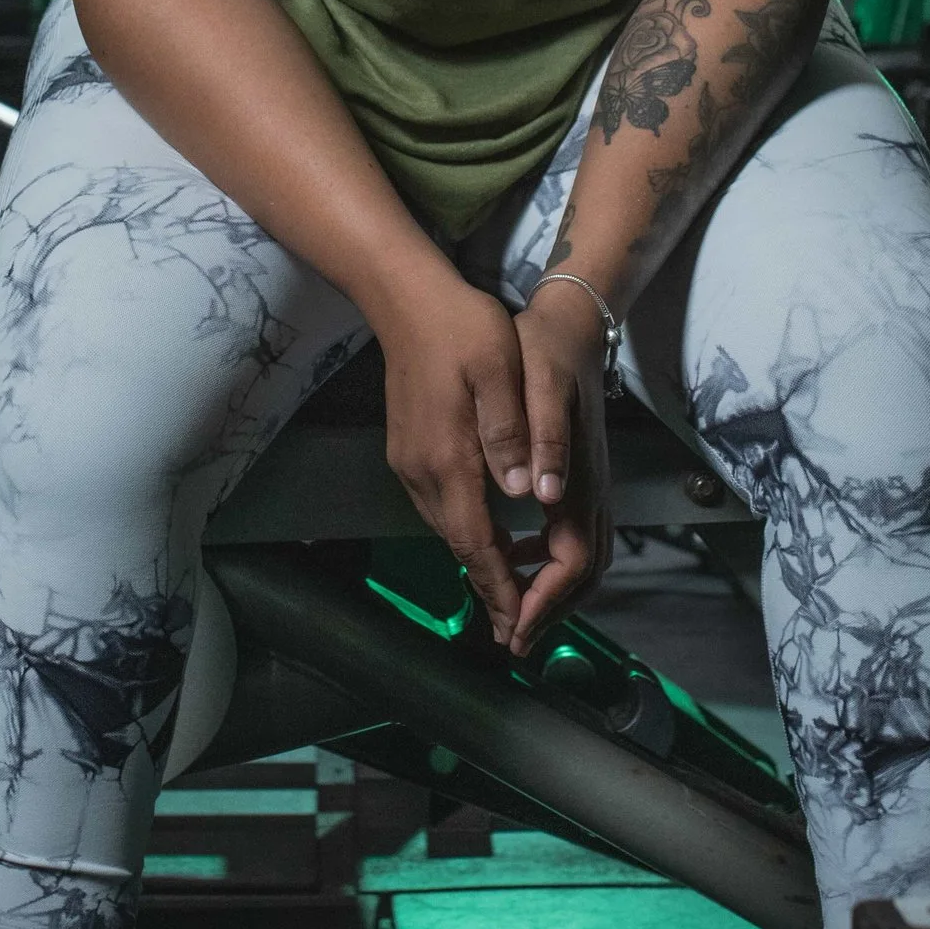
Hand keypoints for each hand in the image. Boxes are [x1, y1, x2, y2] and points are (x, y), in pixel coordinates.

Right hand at [374, 273, 547, 647]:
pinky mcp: (407, 450)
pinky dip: (465, 530)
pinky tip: (487, 533)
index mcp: (450, 457)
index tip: (518, 626)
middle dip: (490, 588)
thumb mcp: (500, 370)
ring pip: (447, 527)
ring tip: (510, 591)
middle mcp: (422, 471)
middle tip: (520, 629)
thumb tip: (524, 493)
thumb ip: (512, 433)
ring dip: (478, 560)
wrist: (405, 299)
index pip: (476, 541)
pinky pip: (439, 505)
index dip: (499, 587)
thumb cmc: (463, 328)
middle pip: (459, 545)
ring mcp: (409, 462)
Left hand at [504, 276, 614, 655]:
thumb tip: (546, 498)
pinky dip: (545, 563)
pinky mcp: (580, 480)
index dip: (544, 601)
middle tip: (510, 641)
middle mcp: (591, 489)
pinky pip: (571, 539)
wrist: (571, 322)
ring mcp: (589, 486)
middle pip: (582, 574)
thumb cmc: (548, 350)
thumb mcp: (541, 383)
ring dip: (548, 593)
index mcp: (579, 476)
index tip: (513, 629)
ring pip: (580, 560)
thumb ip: (546, 439)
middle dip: (548, 612)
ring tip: (508, 611)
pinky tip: (514, 554)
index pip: (572, 562)